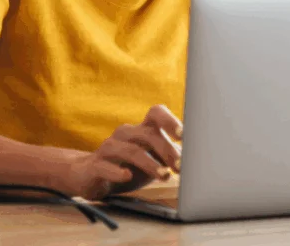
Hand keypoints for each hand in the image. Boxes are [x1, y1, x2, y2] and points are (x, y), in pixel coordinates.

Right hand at [64, 105, 182, 199]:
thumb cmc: (129, 167)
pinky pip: (105, 165)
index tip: (184, 135)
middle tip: (180, 166)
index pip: (156, 113)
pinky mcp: (95, 165)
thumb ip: (171, 157)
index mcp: (141, 130)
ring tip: (164, 176)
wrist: (90, 175)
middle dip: (166, 150)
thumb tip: (199, 161)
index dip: (170, 121)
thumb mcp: (153, 161)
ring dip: (150, 164)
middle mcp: (125, 134)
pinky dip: (117, 171)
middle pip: (148, 134)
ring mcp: (109, 148)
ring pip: (130, 150)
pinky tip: (127, 176)